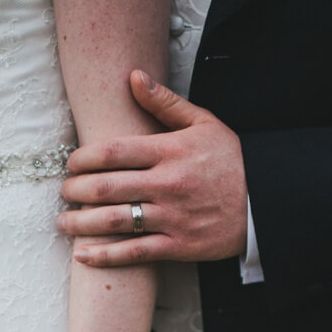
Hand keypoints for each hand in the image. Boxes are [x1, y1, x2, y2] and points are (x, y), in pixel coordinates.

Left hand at [57, 69, 247, 265]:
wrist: (267, 201)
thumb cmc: (233, 160)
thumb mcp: (204, 123)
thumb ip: (165, 103)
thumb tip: (133, 76)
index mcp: (170, 151)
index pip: (112, 152)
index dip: (82, 159)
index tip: (71, 163)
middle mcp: (167, 184)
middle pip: (106, 187)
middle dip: (75, 190)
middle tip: (64, 191)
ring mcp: (173, 217)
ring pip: (115, 221)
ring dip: (81, 223)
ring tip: (64, 221)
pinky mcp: (179, 245)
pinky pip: (135, 252)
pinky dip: (105, 255)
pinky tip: (83, 254)